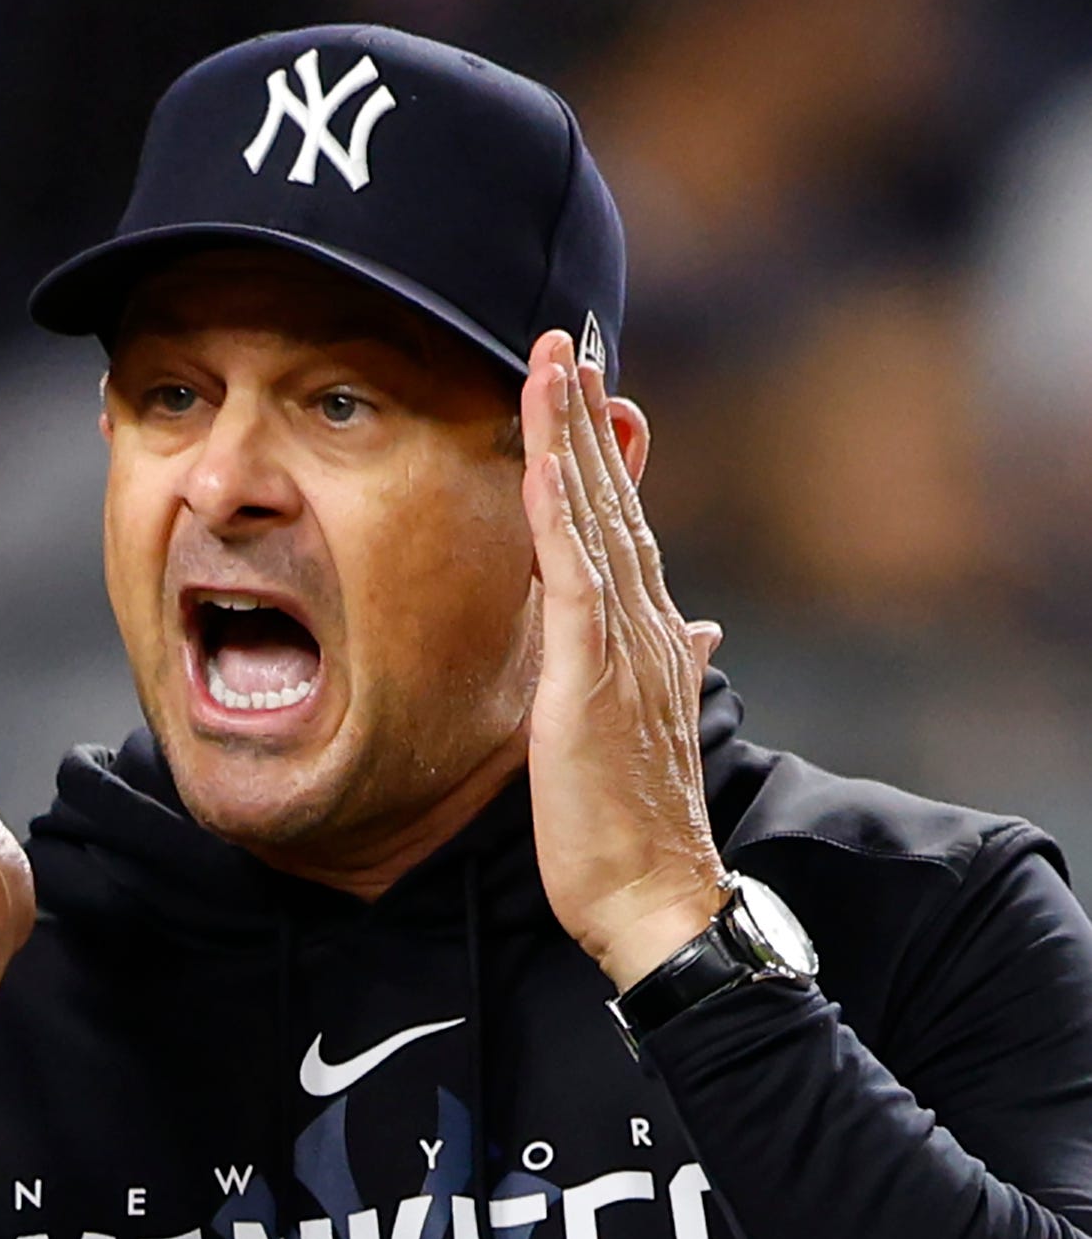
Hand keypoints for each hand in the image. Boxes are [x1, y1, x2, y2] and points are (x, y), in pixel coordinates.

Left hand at [521, 330, 727, 990]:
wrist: (656, 895)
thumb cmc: (636, 829)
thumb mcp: (648, 734)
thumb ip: (668, 673)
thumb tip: (699, 633)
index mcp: (650, 640)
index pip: (624, 529)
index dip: (605, 458)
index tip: (588, 395)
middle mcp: (645, 627)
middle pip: (615, 502)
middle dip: (590, 420)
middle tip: (567, 343)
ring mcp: (623, 645)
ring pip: (596, 518)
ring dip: (573, 438)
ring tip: (554, 365)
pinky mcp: (592, 674)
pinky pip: (572, 573)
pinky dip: (558, 511)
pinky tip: (539, 460)